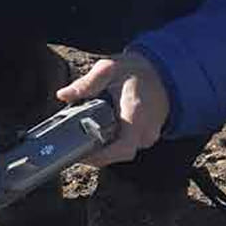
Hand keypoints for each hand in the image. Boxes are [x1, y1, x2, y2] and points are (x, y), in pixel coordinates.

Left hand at [56, 51, 169, 166]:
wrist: (162, 73)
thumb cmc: (137, 71)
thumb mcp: (109, 69)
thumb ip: (87, 83)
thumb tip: (64, 95)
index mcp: (136, 116)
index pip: (122, 149)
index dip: (100, 156)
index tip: (80, 154)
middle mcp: (145, 131)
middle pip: (118, 155)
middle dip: (95, 152)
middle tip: (74, 142)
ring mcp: (148, 136)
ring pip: (121, 152)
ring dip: (103, 147)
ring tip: (85, 133)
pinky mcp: (146, 137)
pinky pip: (126, 146)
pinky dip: (112, 142)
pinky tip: (100, 130)